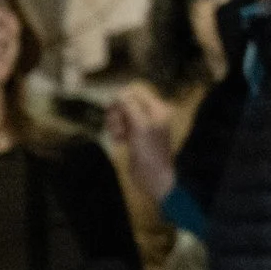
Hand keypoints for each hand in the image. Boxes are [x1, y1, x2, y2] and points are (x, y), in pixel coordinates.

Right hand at [105, 83, 178, 205]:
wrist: (153, 178)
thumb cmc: (149, 152)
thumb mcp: (140, 126)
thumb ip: (130, 107)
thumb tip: (118, 93)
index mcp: (157, 108)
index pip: (136, 91)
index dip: (122, 98)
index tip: (113, 110)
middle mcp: (150, 114)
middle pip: (126, 102)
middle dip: (117, 113)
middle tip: (116, 127)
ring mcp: (142, 126)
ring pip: (122, 114)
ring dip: (115, 123)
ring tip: (117, 136)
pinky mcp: (134, 137)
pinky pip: (121, 126)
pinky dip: (117, 132)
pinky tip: (118, 141)